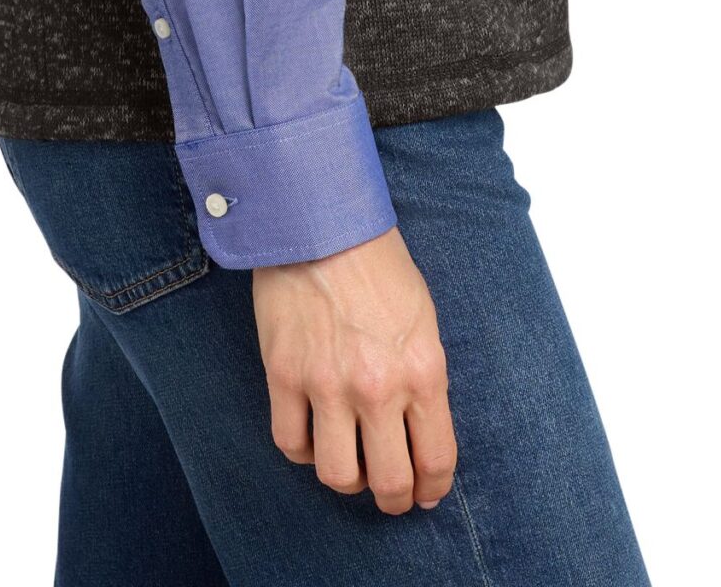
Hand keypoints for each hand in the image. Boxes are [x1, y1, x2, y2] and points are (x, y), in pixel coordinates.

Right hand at [252, 225, 456, 514]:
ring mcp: (327, 385)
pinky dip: (303, 450)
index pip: (436, 460)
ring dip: (348, 480)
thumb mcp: (424, 321)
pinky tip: (312, 435)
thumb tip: (419, 434)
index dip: (432, 489)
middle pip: (390, 482)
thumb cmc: (379, 266)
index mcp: (423, 371)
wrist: (321, 221)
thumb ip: (424, 380)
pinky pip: (291, 444)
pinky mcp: (284, 375)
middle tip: (390, 494)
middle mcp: (378, 387)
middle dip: (395, 499)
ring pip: (338, 476)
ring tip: (350, 463)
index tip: (425, 494)